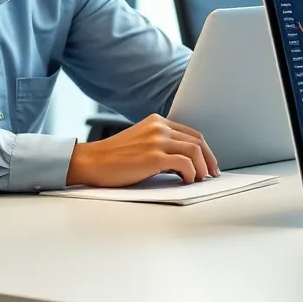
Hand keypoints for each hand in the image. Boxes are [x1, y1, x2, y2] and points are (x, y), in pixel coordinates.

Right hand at [66, 114, 219, 186]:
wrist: (90, 161)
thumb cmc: (113, 158)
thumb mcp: (141, 142)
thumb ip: (162, 144)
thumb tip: (186, 162)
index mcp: (158, 121)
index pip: (191, 133)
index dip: (205, 149)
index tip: (209, 163)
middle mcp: (160, 127)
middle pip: (197, 140)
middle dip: (209, 158)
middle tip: (212, 173)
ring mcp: (157, 140)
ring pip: (194, 150)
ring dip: (202, 167)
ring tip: (201, 179)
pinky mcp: (154, 156)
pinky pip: (184, 162)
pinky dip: (191, 173)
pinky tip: (188, 180)